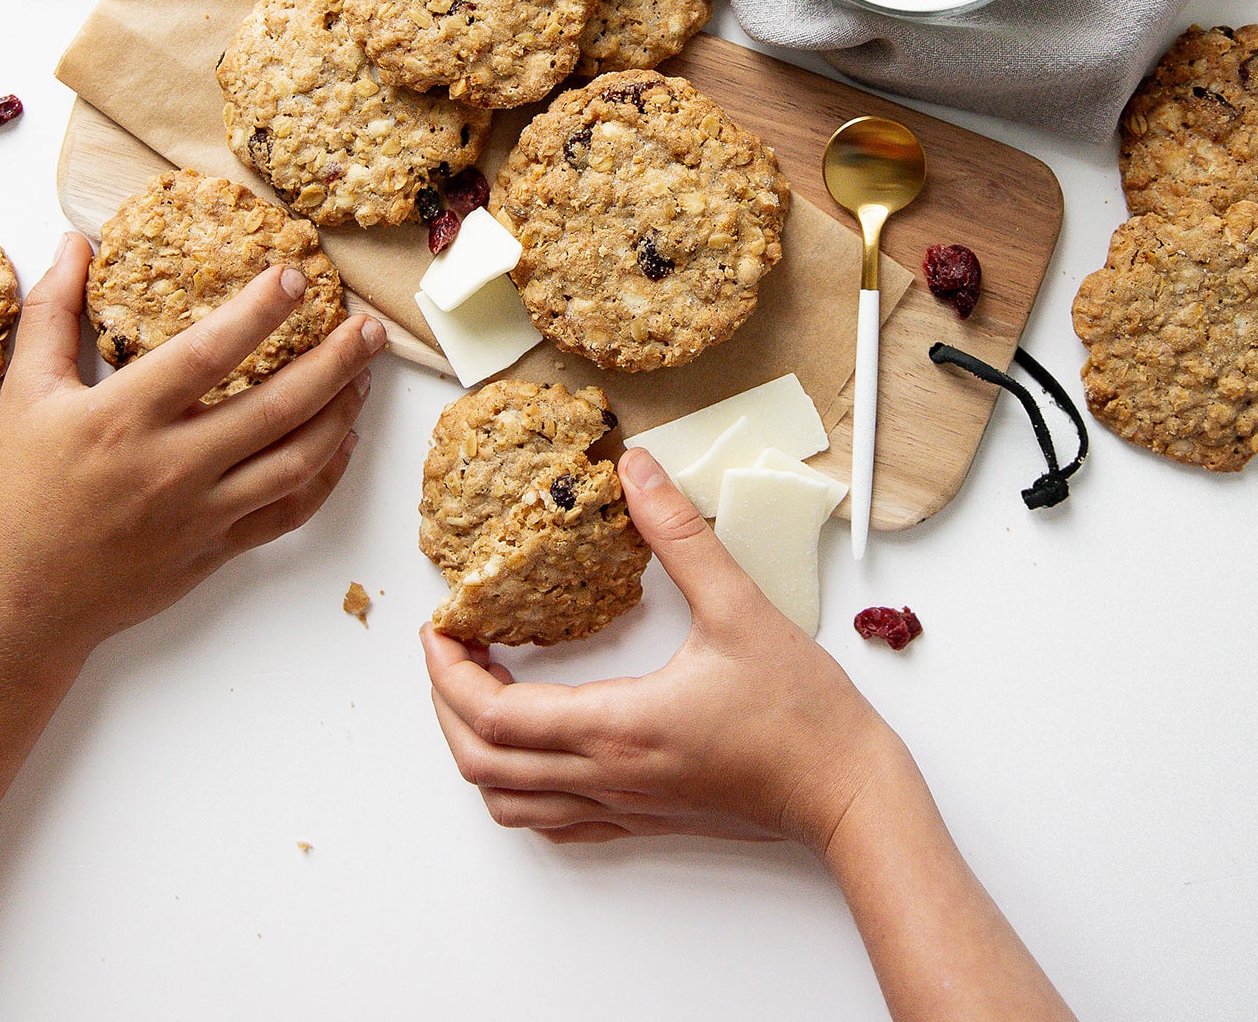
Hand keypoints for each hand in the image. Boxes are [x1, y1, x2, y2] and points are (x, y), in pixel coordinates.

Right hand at [0, 234, 384, 657]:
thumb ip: (51, 311)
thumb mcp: (23, 392)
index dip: (259, 311)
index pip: (208, 353)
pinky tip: (342, 443)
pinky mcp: (217, 549)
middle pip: (276, 405)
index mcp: (124, 417)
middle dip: (334, 360)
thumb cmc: (21, 489)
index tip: (296, 275)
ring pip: (296, 460)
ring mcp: (201, 512)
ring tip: (365, 375)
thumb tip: (73, 242)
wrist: (22, 597)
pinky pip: (288, 512)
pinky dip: (326, 477)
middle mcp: (172, 465)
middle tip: (369, 326)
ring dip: (341, 413)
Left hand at [423, 449, 897, 852]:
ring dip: (475, 746)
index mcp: (615, 727)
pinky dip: (517, 784)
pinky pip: (552, 820)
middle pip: (481, 763)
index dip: (447, 671)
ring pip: (509, 801)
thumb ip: (681, 534)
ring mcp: (621, 805)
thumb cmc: (802, 715)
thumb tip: (636, 469)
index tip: (438, 625)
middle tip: (449, 647)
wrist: (850, 796)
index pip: (492, 713)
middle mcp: (605, 775)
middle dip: (446, 704)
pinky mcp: (642, 817)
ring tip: (482, 686)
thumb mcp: (740, 607)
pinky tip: (534, 744)